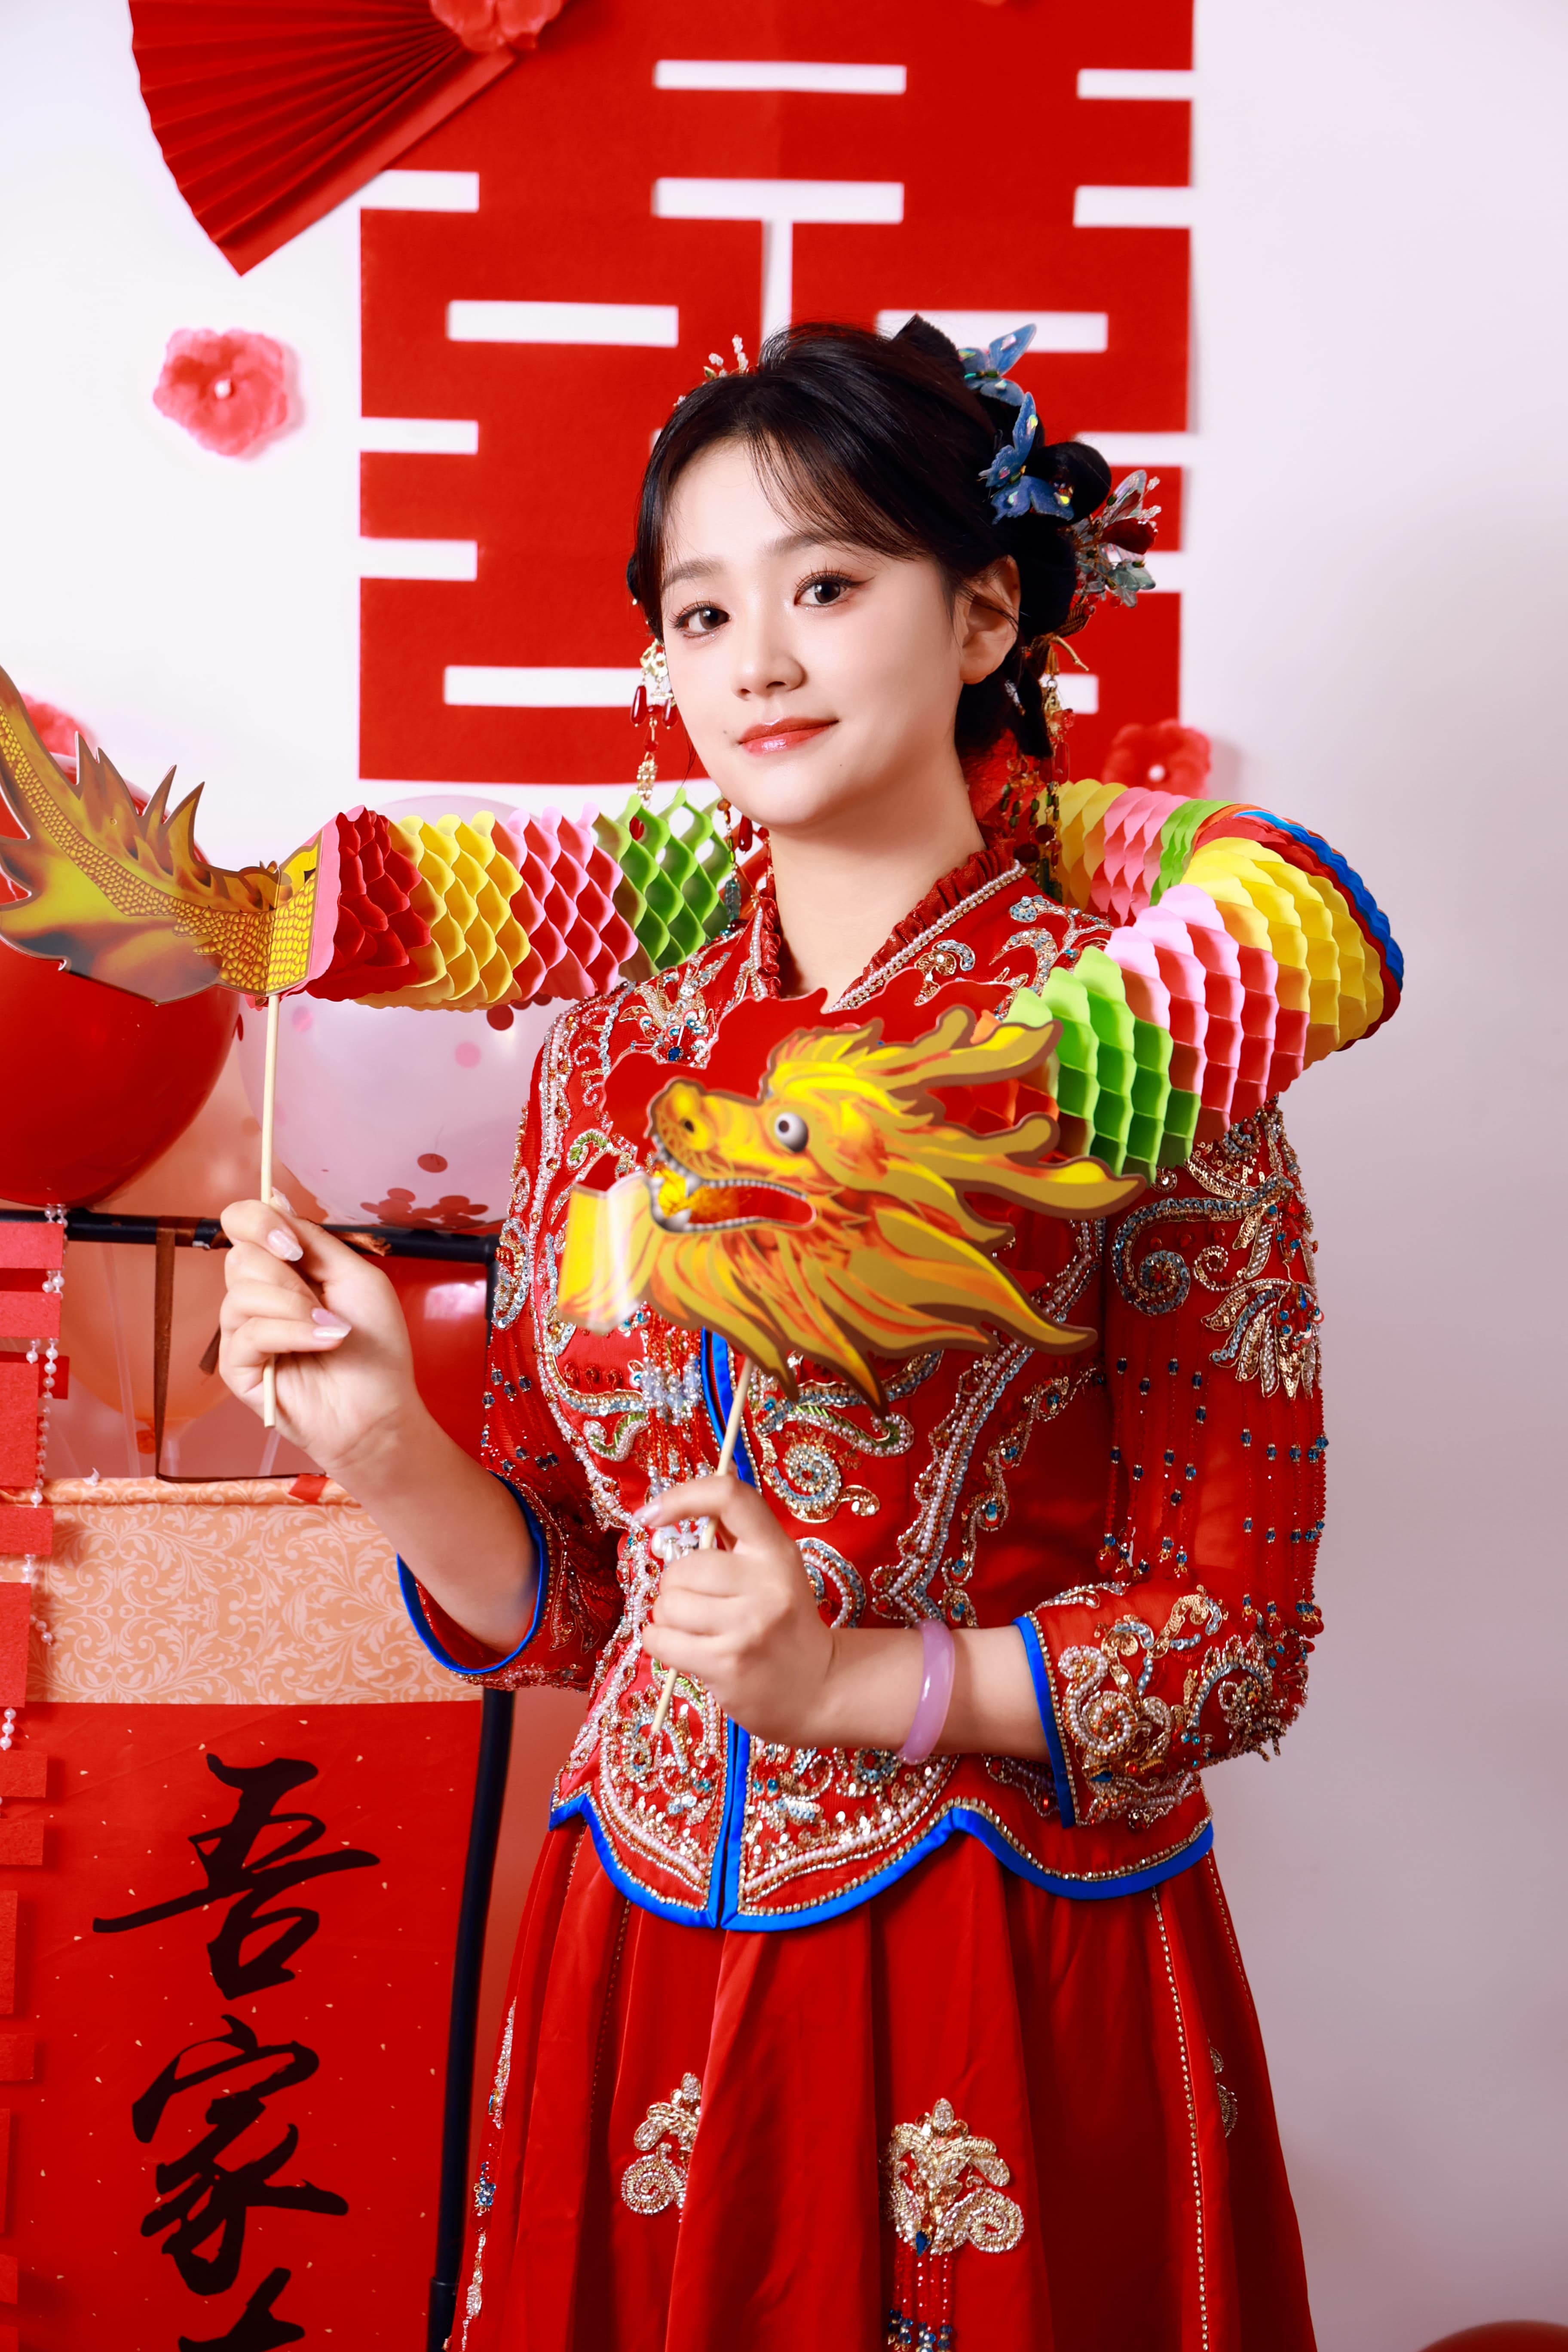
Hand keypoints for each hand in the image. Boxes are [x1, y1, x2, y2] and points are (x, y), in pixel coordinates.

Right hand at [217, 1199, 428, 1479]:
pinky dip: (291, 1333)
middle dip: (286, 1273)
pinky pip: (249, 1332)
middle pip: (239, 1254)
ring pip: (241, 1292)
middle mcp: (258, 1294)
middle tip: (320, 1298)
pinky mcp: (238, 1366)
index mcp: (283, 1268)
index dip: (259, 1222)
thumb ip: (313, 1239)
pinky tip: (323, 1342)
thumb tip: (274, 1197)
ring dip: (294, 1306)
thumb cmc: (375, 1345)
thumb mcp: (355, 1276)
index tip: (292, 1245)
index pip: (243, 1223)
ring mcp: (244, 1330)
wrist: (379, 1408)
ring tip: (331, 1329)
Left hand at [638, 1476, 841, 1746]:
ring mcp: (748, 1625)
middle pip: (683, 1567)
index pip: (729, 1497)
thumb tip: (668, 1508)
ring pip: (668, 1605)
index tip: (650, 1515)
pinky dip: (659, 1642)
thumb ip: (731, 1539)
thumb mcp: (772, 1570)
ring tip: (695, 1629)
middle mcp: (766, 1583)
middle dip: (675, 1587)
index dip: (682, 1496)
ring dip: (667, 1619)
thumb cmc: (781, 1622)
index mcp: (777, 1550)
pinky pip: (661, 1641)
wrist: (817, 1686)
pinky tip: (680, 1647)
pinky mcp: (727, 1663)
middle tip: (698, 1604)